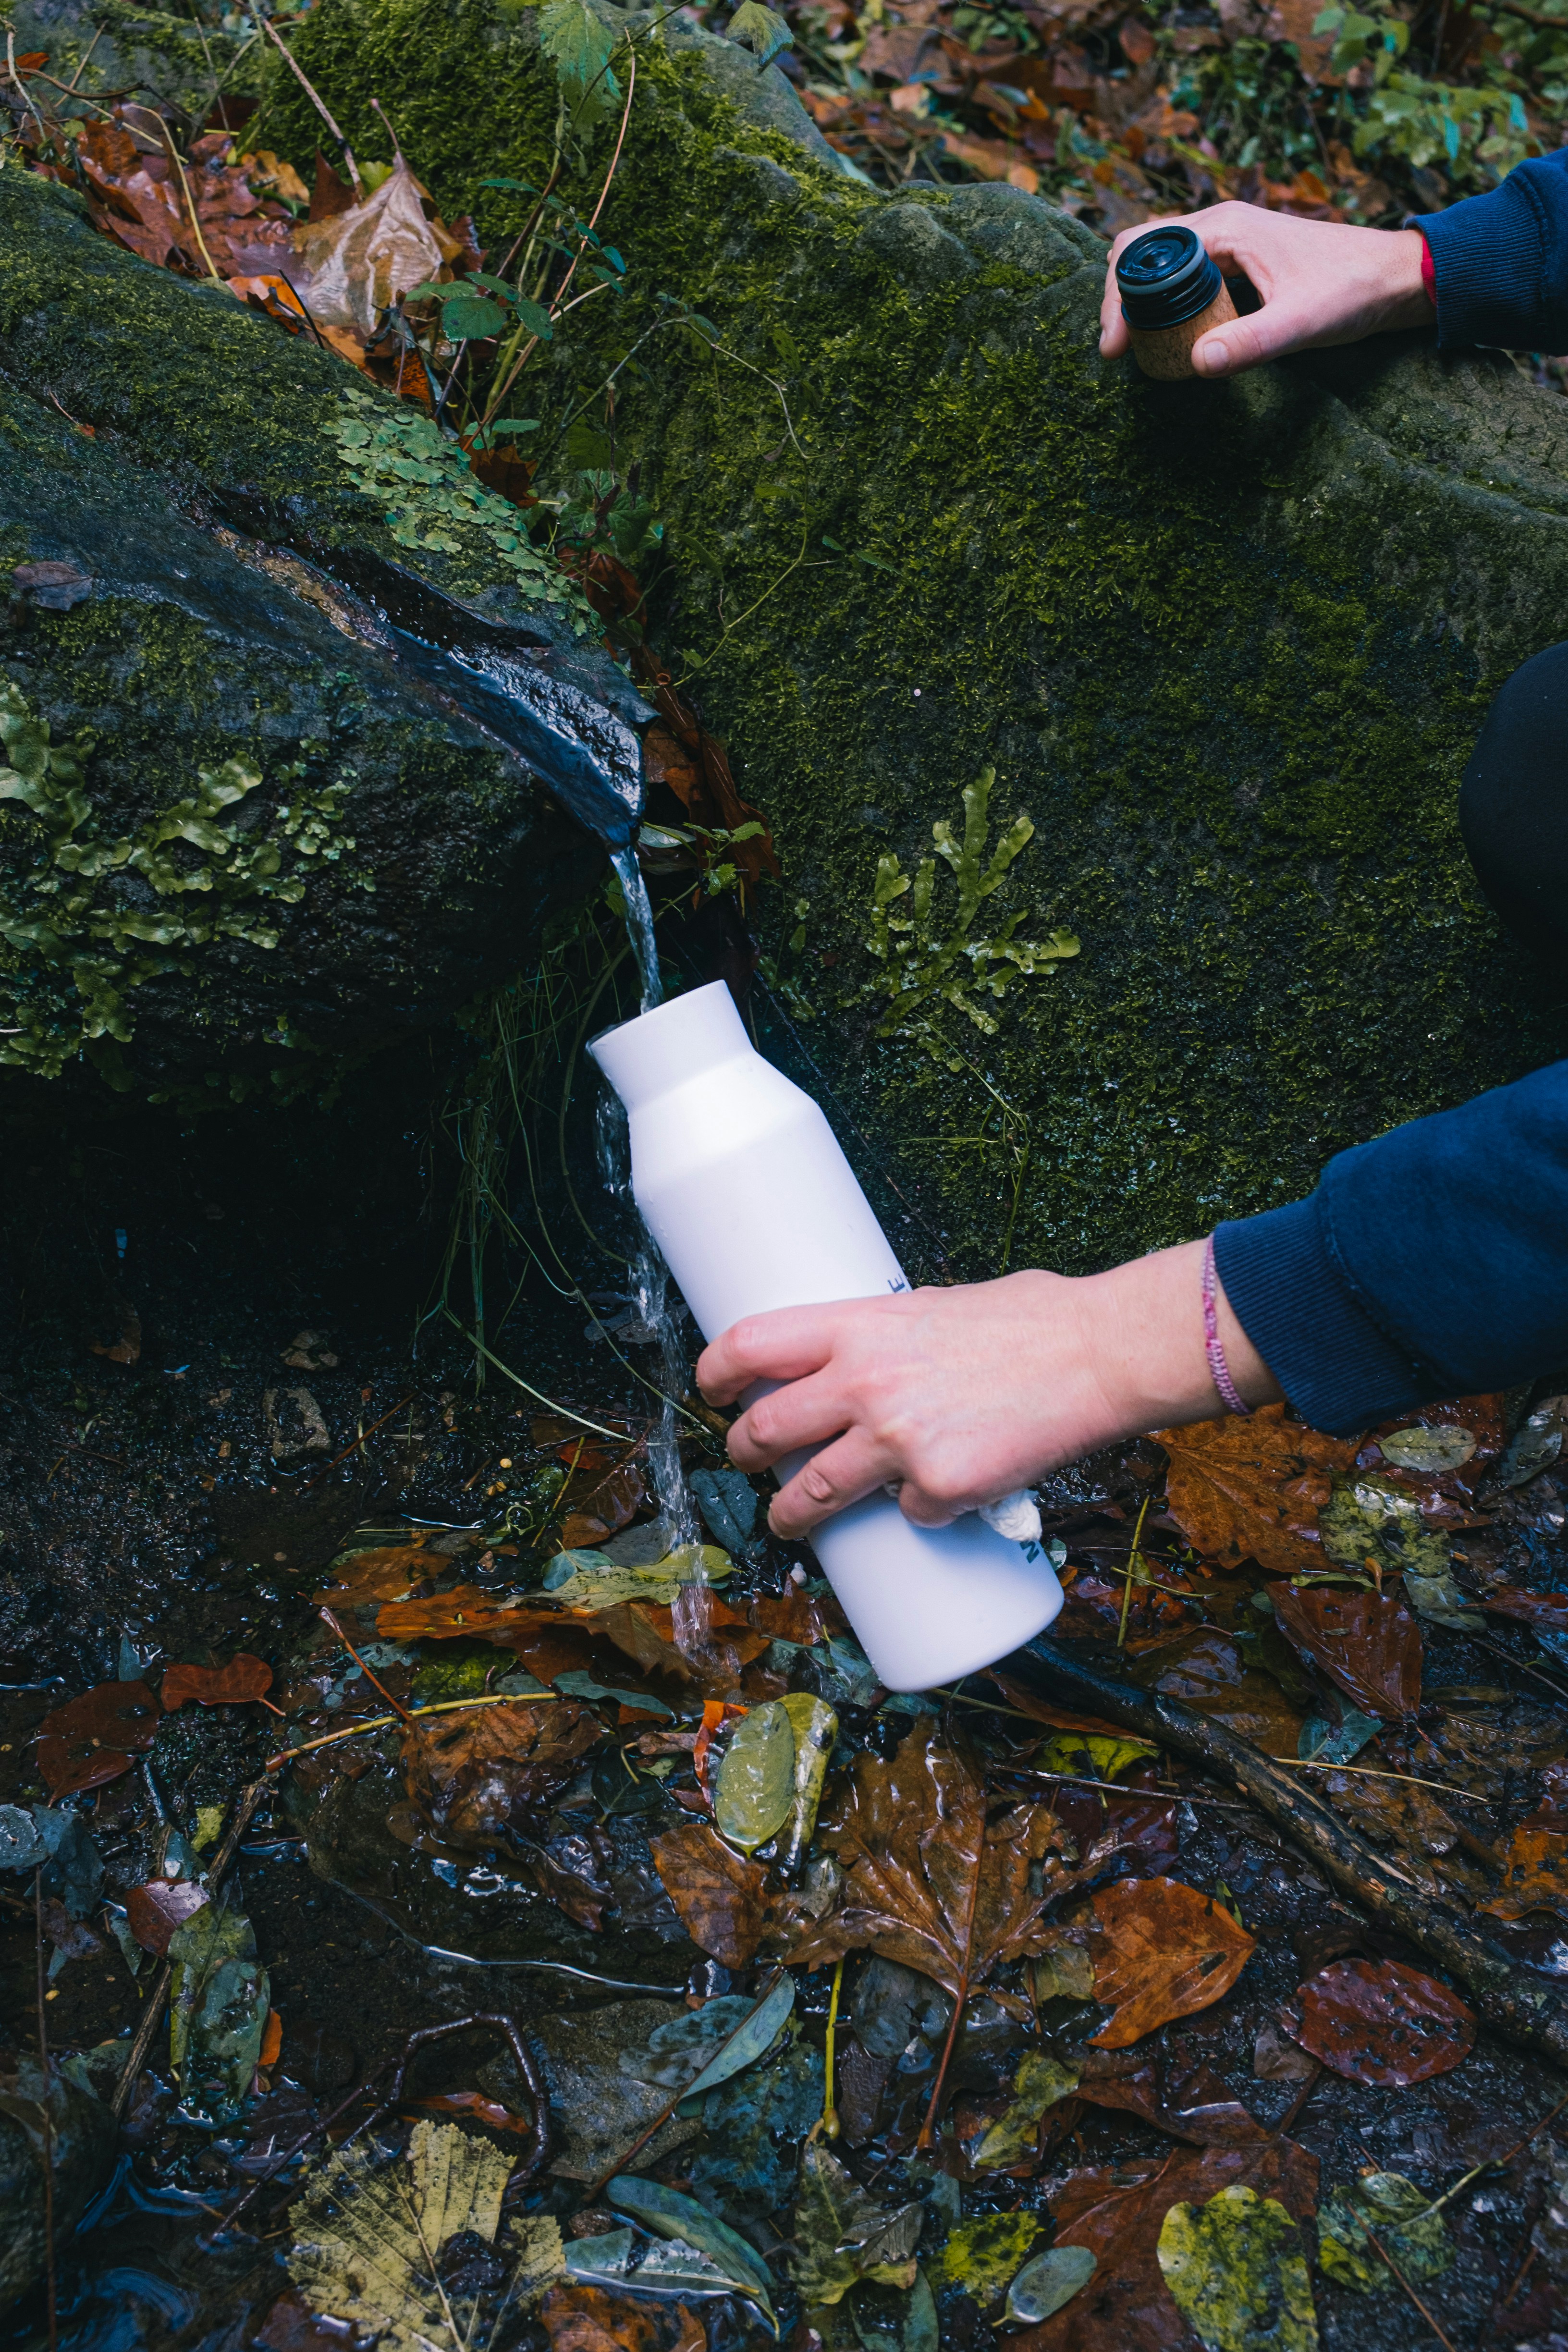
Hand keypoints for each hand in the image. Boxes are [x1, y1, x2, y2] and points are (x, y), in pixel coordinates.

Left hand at [695, 1239, 1282, 1537]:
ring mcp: (897, 1442)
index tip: (712, 1387)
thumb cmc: (1032, 1320)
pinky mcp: (939, 1489)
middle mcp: (864, 1384)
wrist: (1099, 1354)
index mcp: (859, 1327)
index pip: (752, 1344)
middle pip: (766, 1430)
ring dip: (789, 1516)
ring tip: (788, 1522)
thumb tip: (872, 1358)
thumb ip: (893, 1337)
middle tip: (742, 1458)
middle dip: (742, 1452)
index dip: (716, 1370)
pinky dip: (916, 1515)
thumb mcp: (939, 1305)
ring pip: (811, 1495)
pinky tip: (936, 1503)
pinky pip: (907, 1515)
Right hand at [1098, 204, 1433, 379]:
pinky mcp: (1241, 258)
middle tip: (1121, 351)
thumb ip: (1250, 343)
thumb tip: (1195, 364)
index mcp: (1227, 227)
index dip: (1117, 299)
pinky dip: (1169, 303)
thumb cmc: (1354, 291)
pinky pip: (1187, 275)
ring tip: (1139, 347)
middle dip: (1121, 299)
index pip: (1141, 250)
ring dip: (1143, 303)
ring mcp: (1231, 239)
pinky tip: (1174, 336)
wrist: (1396, 277)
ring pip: (1163, 264)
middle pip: (1142, 252)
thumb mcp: (1302, 323)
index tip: (1114, 347)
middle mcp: (1223, 224)